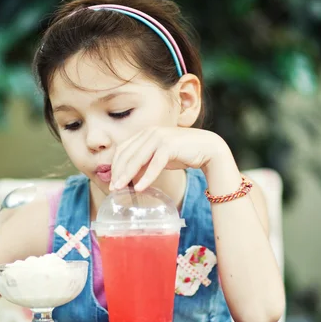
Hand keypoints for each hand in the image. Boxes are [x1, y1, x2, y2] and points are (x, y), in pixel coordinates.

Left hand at [110, 127, 225, 190]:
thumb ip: (144, 163)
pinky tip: (140, 188)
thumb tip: (128, 178)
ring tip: (120, 189)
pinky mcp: (170, 146)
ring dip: (127, 175)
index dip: (115, 165)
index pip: (123, 149)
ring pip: (137, 159)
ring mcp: (160, 137)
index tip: (112, 180)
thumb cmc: (182, 153)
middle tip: (113, 188)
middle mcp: (150, 132)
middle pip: (127, 154)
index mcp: (145, 133)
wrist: (208, 148)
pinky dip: (146, 177)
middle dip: (118, 172)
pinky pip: (154, 164)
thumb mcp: (158, 158)